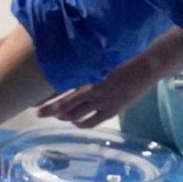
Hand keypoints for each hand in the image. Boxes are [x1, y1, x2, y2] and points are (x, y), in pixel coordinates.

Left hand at [36, 51, 161, 127]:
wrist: (145, 66)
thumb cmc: (122, 57)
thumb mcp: (99, 60)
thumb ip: (85, 69)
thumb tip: (69, 71)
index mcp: (87, 77)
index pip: (62, 93)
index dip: (49, 103)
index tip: (37, 108)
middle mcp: (91, 91)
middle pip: (65, 107)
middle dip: (52, 112)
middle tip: (41, 114)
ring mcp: (102, 102)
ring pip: (76, 116)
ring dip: (65, 118)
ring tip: (60, 116)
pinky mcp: (112, 110)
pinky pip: (92, 122)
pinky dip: (81, 123)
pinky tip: (77, 122)